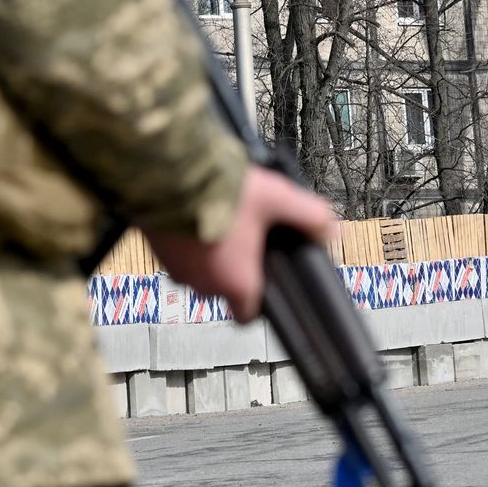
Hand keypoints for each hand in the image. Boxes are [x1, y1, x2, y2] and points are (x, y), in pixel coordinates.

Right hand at [143, 166, 335, 322]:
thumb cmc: (220, 190)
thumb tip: (331, 229)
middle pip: (224, 289)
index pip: (247, 316)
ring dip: (208, 253)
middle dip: (233, 267)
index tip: (261, 286)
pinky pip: (176, 254)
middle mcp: (204, 283)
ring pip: (198, 271)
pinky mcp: (156, 251)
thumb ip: (308, 216)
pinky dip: (186, 240)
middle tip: (244, 237)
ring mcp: (176, 269)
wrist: (169, 171)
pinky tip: (196, 213)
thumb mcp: (277, 198)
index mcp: (237, 281)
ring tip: (220, 220)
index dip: (256, 304)